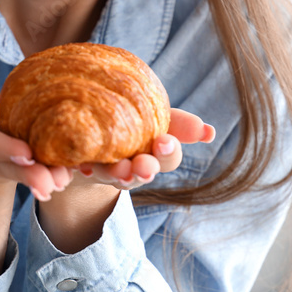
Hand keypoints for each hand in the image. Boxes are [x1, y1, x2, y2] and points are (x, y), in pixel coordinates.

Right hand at [0, 79, 71, 199]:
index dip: (4, 149)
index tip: (25, 153)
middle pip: (9, 167)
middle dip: (30, 175)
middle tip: (52, 183)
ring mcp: (6, 165)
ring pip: (26, 174)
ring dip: (46, 179)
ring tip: (65, 181)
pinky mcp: (24, 165)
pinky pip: (39, 171)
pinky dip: (56, 174)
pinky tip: (75, 174)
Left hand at [71, 108, 215, 189]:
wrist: (92, 129)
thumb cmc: (133, 120)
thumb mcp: (157, 115)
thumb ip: (180, 123)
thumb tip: (210, 133)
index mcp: (155, 152)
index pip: (169, 156)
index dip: (169, 152)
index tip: (164, 142)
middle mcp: (134, 167)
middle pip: (143, 172)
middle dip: (144, 169)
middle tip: (142, 164)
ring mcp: (107, 170)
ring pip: (114, 176)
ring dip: (117, 173)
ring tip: (117, 168)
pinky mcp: (82, 167)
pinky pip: (82, 171)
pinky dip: (85, 169)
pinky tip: (84, 166)